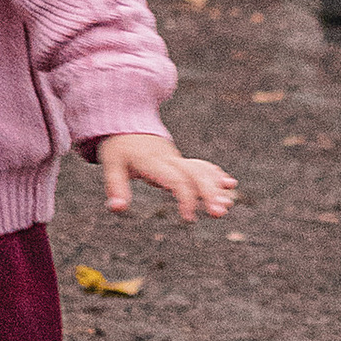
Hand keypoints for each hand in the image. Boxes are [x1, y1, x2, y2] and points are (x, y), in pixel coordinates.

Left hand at [97, 130, 236, 220]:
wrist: (126, 122)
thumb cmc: (119, 148)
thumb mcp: (111, 165)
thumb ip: (115, 187)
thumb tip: (117, 208)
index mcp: (153, 162)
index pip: (175, 179)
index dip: (185, 198)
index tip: (189, 218)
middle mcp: (170, 159)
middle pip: (194, 174)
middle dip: (209, 193)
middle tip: (220, 213)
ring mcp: (177, 158)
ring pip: (201, 170)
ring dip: (216, 186)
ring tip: (228, 205)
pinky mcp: (181, 160)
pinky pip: (201, 165)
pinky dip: (215, 174)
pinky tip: (229, 184)